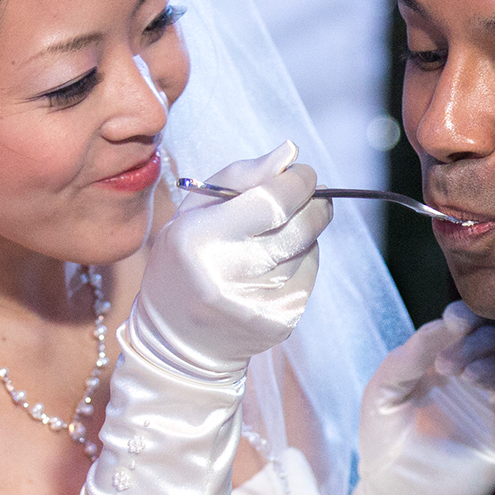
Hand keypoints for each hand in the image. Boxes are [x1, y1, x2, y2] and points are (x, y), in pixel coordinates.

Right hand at [130, 143, 331, 381]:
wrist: (180, 342)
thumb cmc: (185, 263)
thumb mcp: (193, 212)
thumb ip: (241, 176)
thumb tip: (290, 152)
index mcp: (199, 240)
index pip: (273, 201)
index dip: (297, 181)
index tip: (302, 173)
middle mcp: (230, 275)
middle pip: (301, 225)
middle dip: (314, 202)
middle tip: (308, 194)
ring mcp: (259, 303)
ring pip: (309, 247)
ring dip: (304, 230)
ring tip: (274, 235)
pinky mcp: (281, 321)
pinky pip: (308, 273)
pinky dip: (301, 259)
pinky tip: (273, 265)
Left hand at [358, 302, 494, 494]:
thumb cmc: (386, 440)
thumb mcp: (385, 389)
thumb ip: (412, 353)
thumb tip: (450, 320)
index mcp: (444, 358)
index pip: (468, 325)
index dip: (465, 318)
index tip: (455, 322)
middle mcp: (474, 375)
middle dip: (475, 343)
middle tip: (448, 365)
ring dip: (494, 364)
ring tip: (468, 378)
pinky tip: (492, 394)